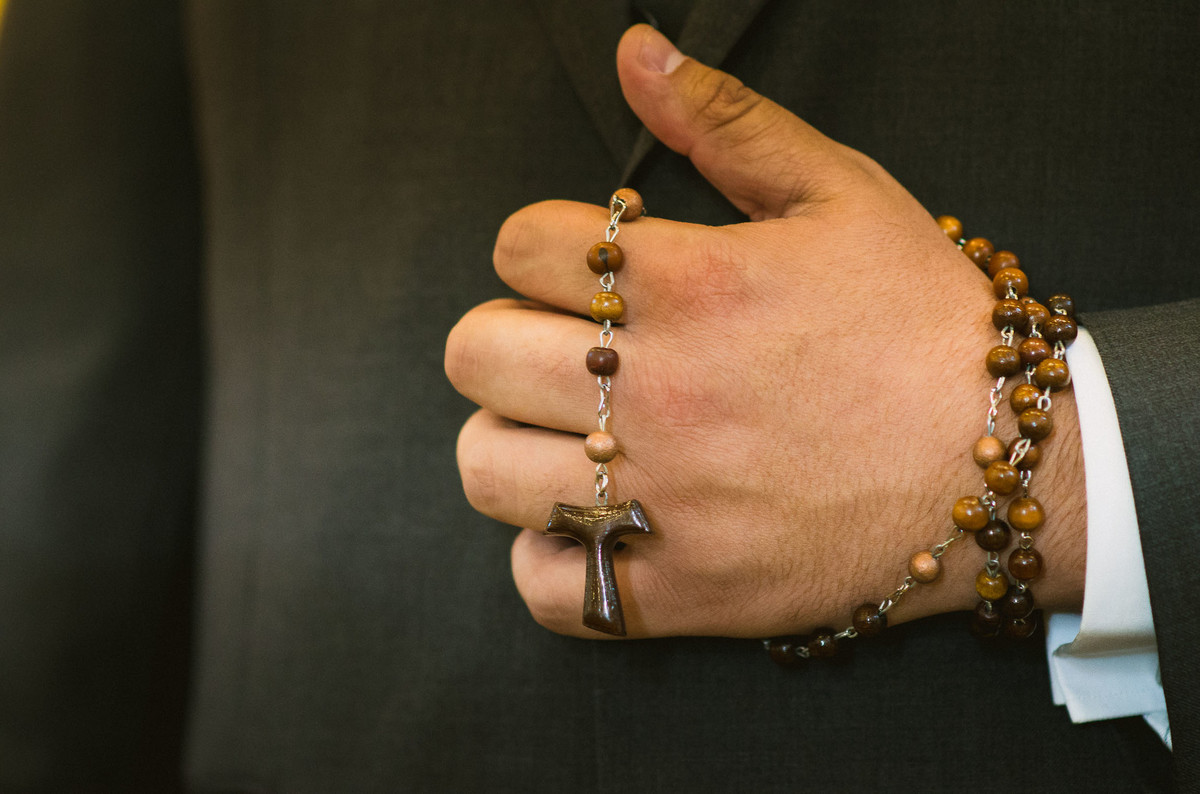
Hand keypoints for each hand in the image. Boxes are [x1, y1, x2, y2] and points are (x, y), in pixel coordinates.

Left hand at [446, 24, 1084, 638]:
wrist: (1005, 462)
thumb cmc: (923, 324)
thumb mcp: (841, 194)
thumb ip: (727, 121)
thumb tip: (636, 54)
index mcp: (689, 284)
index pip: (517, 244)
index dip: (538, 248)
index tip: (581, 273)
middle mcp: (659, 390)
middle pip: (475, 352)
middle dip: (509, 338)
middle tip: (571, 352)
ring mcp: (664, 500)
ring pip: (485, 468)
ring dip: (514, 445)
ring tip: (576, 439)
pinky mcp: (682, 592)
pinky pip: (545, 584)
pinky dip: (556, 557)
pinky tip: (601, 526)